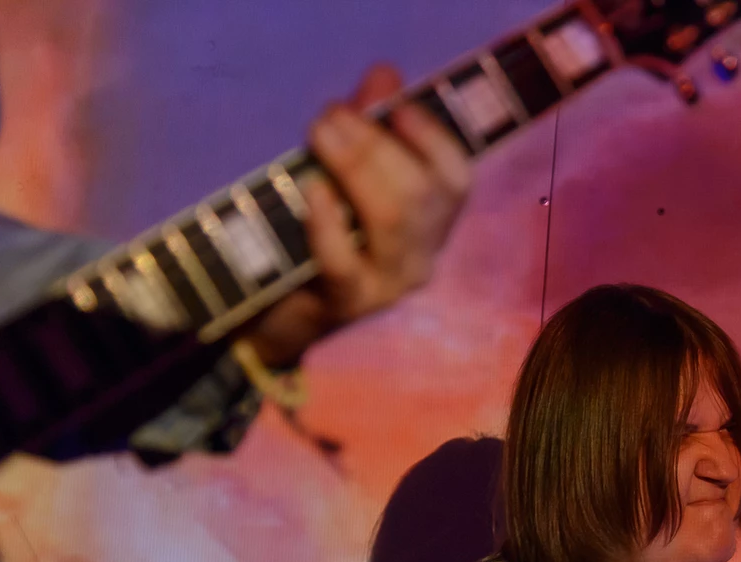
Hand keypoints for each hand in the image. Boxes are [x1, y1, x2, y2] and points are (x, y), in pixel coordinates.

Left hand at [246, 63, 470, 364]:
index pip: (455, 180)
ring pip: (391, 221)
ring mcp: (388, 284)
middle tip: (332, 115)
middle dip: (376, 145)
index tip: (398, 107)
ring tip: (321, 133)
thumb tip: (384, 75)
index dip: (433, 140)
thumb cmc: (326, 231)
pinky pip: (344, 260)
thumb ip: (370, 125)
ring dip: (355, 168)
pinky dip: (327, 221)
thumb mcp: (348, 172)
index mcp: (433, 222)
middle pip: (420, 194)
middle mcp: (422, 255)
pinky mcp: (347, 303)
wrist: (285, 308)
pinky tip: (312, 190)